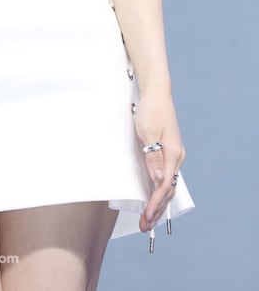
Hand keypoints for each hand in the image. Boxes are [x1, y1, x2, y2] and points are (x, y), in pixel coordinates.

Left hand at [133, 90, 185, 232]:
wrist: (156, 94)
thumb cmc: (151, 111)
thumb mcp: (149, 133)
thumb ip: (154, 157)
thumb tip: (158, 180)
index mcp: (174, 154)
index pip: (164, 186)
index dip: (155, 203)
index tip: (147, 216)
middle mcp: (176, 157)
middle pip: (167, 190)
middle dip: (156, 210)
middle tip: (145, 226)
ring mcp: (172, 155)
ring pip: (166, 186)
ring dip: (157, 203)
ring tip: (148, 219)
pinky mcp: (167, 152)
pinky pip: (164, 177)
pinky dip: (158, 192)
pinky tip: (153, 200)